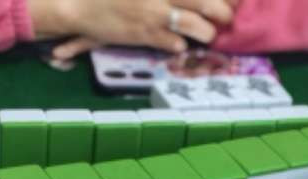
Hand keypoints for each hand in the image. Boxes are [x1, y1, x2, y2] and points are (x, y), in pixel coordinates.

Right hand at [28, 0, 236, 59]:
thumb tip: (185, 0)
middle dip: (222, 10)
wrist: (79, 3)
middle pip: (204, 0)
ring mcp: (154, 13)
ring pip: (194, 24)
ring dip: (207, 31)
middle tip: (228, 16)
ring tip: (209, 34)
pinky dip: (182, 44)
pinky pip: (174, 42)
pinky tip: (182, 44)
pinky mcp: (145, 34)